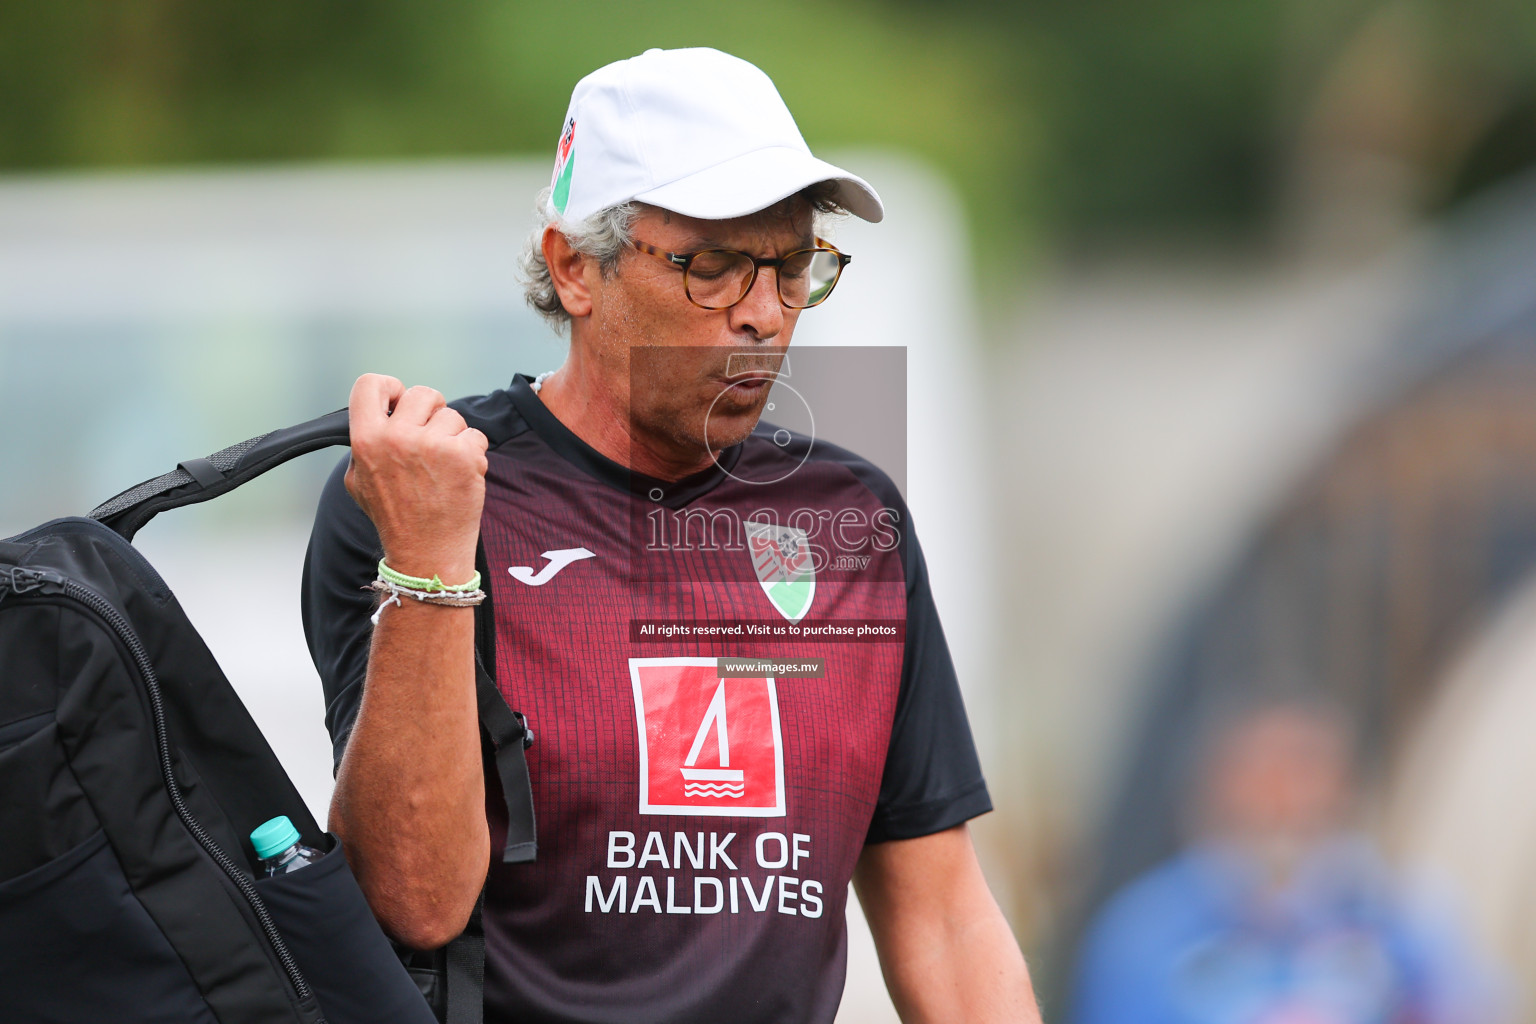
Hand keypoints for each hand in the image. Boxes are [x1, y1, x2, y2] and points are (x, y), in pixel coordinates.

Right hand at [344, 374, 488, 583]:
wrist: (427, 553)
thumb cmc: (395, 517)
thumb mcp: (359, 481)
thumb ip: (365, 444)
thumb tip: (381, 413)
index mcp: (366, 441)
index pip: (370, 385)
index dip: (389, 387)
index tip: (400, 400)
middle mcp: (398, 438)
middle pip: (422, 393)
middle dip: (432, 411)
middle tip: (432, 437)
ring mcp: (432, 445)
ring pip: (452, 416)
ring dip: (453, 437)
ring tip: (443, 468)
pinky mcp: (464, 455)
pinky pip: (475, 435)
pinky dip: (473, 453)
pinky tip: (460, 476)